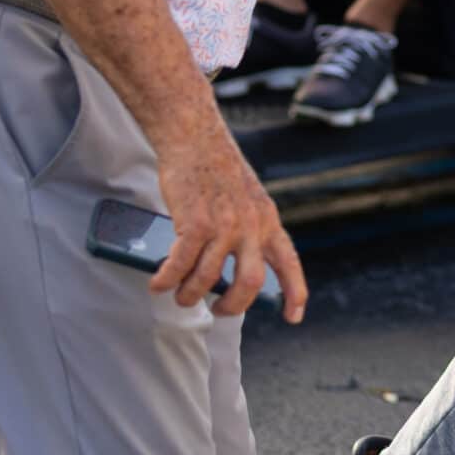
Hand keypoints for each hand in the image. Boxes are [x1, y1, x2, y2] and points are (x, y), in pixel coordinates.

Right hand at [152, 116, 306, 322]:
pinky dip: (167, 280)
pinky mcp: (195, 223)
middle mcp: (251, 225)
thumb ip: (249, 229)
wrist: (195, 138)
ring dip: (190, 294)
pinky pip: (180, 265)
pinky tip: (159, 283)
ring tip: (180, 295)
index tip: (294, 316)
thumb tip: (234, 269)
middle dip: (233, 306)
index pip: (288, 262)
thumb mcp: (247, 198)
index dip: (295, 292)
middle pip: (250, 283)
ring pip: (208, 279)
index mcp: (268, 220)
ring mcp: (224, 225)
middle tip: (218, 311)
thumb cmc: (216, 169)